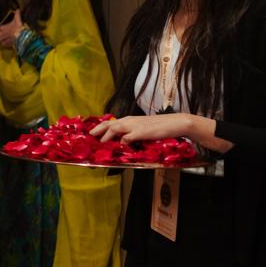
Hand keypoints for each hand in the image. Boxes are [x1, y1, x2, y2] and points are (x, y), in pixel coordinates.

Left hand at [0, 10, 23, 47]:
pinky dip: (6, 44)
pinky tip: (8, 43)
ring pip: (0, 40)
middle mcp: (3, 33)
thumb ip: (17, 14)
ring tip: (6, 39)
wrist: (21, 35)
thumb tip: (18, 9)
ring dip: (3, 39)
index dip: (2, 29)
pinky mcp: (7, 43)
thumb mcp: (18, 19)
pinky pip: (4, 44)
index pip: (0, 28)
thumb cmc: (18, 27)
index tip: (3, 29)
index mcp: (4, 27)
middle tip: (5, 35)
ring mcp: (5, 39)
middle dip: (1, 35)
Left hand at [90, 113, 228, 151]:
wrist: (175, 122)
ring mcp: (135, 126)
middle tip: (90, 136)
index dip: (100, 127)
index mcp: (129, 120)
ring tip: (100, 143)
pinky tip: (119, 146)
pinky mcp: (142, 132)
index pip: (111, 122)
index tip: (91, 133)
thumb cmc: (160, 127)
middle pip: (109, 124)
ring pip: (115, 128)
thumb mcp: (143, 129)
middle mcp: (130, 121)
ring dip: (106, 136)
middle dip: (98, 130)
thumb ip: (132, 134)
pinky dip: (122, 141)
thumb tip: (123, 142)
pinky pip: (128, 137)